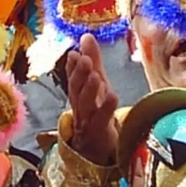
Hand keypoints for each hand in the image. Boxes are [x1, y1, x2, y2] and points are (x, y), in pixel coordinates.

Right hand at [67, 34, 119, 165]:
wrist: (98, 150)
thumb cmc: (98, 113)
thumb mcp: (98, 85)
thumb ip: (93, 61)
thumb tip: (86, 36)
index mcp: (79, 95)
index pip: (73, 79)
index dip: (72, 67)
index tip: (74, 54)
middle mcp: (80, 108)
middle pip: (76, 91)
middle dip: (79, 75)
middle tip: (84, 60)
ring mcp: (87, 122)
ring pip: (85, 105)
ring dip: (89, 90)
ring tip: (96, 76)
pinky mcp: (99, 133)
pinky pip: (101, 120)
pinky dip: (105, 108)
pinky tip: (112, 96)